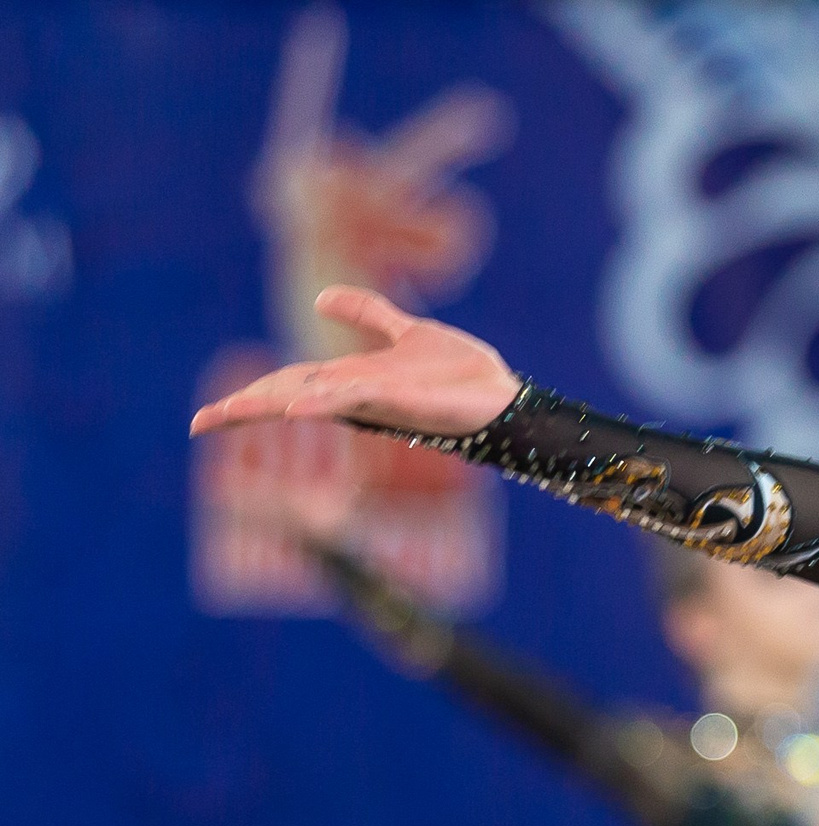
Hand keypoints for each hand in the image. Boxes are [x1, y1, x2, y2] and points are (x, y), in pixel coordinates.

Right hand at [189, 285, 520, 439]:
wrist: (506, 398)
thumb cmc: (462, 376)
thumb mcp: (408, 333)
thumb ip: (367, 314)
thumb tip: (319, 297)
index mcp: (351, 382)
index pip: (286, 385)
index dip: (247, 399)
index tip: (204, 419)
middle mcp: (355, 396)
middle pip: (286, 397)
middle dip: (244, 410)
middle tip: (200, 424)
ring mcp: (374, 401)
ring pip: (309, 401)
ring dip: (267, 406)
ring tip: (227, 413)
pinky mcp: (398, 401)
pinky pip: (350, 400)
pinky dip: (320, 401)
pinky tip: (292, 407)